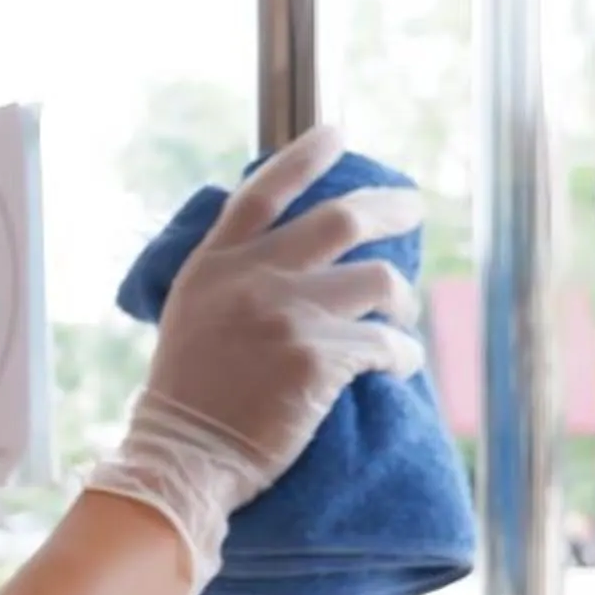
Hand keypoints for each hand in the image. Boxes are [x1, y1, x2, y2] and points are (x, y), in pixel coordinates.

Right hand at [84, 126, 425, 579]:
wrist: (182, 460)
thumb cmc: (186, 403)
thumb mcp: (191, 319)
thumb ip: (232, 283)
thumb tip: (287, 262)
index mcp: (215, 266)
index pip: (264, 192)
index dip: (305, 157)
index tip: (337, 134)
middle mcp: (253, 279)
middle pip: (340, 219)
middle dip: (389, 208)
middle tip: (412, 210)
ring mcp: (287, 315)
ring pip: (377, 281)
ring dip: (401, 300)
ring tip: (401, 319)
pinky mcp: (318, 360)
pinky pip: (386, 345)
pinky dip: (402, 355)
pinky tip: (400, 367)